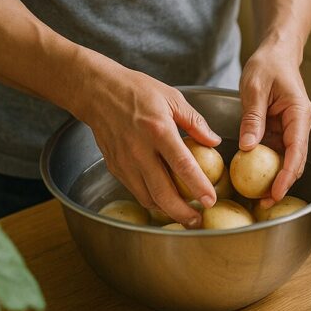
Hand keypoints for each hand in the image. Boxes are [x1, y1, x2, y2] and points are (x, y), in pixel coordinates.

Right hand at [73, 62, 219, 228]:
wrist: (97, 91)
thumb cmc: (136, 90)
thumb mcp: (172, 97)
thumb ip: (195, 122)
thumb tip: (214, 141)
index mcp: (158, 130)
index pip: (182, 165)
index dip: (198, 186)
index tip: (210, 200)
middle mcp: (139, 150)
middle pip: (163, 192)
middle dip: (182, 212)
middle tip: (198, 221)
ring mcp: (125, 161)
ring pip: (147, 197)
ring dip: (167, 210)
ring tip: (184, 214)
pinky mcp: (115, 167)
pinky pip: (136, 191)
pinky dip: (151, 199)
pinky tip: (164, 200)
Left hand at [239, 44, 310, 208]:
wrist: (276, 54)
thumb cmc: (268, 65)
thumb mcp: (255, 88)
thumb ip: (252, 118)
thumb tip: (248, 148)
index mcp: (299, 114)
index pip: (297, 151)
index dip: (287, 175)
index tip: (276, 193)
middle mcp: (299, 126)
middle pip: (295, 162)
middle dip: (282, 185)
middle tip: (263, 204)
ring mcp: (291, 129)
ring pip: (287, 161)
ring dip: (275, 179)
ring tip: (258, 199)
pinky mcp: (280, 131)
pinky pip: (275, 153)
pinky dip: (267, 168)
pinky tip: (253, 180)